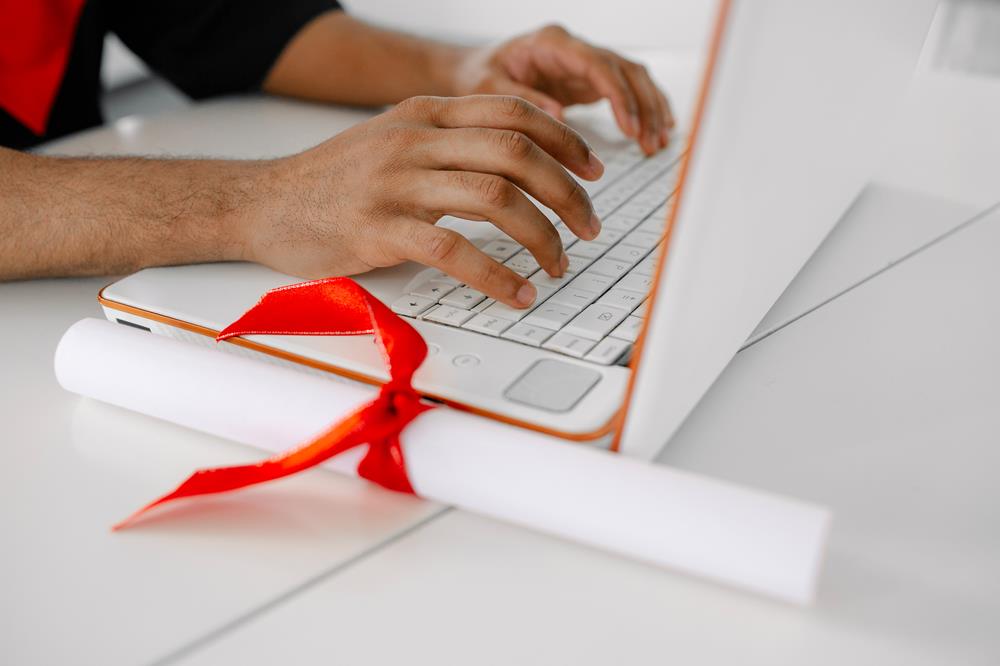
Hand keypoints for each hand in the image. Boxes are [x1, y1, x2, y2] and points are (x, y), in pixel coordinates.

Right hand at [244, 95, 603, 308]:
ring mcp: (396, 183)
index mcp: (425, 114)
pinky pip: (454, 251)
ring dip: (542, 236)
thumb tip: (516, 166)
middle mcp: (415, 140)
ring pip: (495, 198)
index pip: (513, 112)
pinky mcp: (378, 229)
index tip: (593, 169)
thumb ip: (448, 144)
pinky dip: (498, 276)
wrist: (263, 202)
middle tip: (590, 225)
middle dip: (567, 192)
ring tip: (559, 264)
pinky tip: (518, 293)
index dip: (564, 139)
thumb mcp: (394, 142)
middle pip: (517, 153)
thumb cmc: (334, 180)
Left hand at [451, 25, 674, 155]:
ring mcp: (584, 63)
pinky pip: (626, 90)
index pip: (597, 64)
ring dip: (650, 109)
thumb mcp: (488, 89)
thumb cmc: (478, 76)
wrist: (475, 72)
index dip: (619, 96)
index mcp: (551, 43)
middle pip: (624, 69)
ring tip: (657, 142)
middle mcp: (574, 48)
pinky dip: (644, 109)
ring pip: (632, 78)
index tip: (630, 126)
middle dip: (643, 106)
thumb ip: (522, 100)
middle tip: (650, 141)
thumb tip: (557, 117)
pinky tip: (658, 129)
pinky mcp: (589, 81)